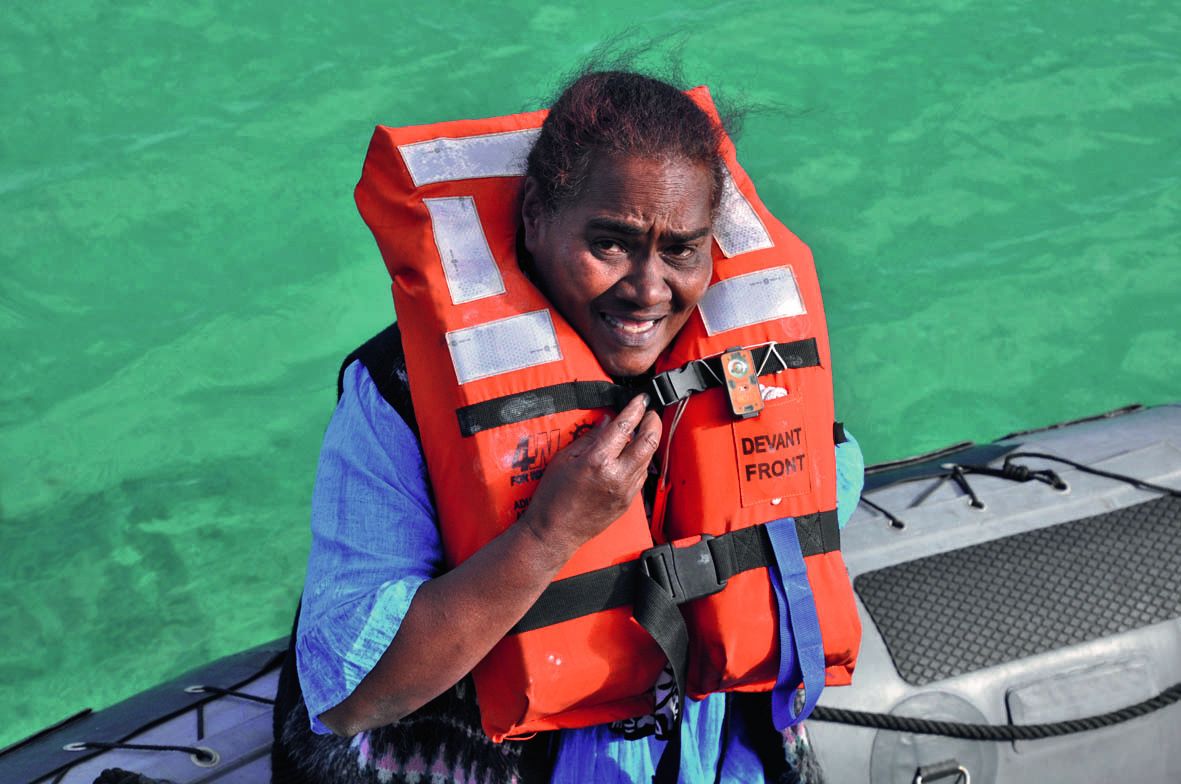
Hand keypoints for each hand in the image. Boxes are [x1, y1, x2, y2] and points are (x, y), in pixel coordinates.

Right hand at [520, 393, 660, 560]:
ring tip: (643, 431)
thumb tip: (607, 421)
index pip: (625, 427)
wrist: (554, 532)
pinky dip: (641, 460)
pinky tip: (633, 455)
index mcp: (597, 461)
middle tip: (650, 413)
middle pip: (648, 442)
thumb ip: (589, 438)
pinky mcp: (627, 502)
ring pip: (648, 459)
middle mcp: (616, 475)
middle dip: (653, 423)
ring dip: (649, 441)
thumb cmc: (552, 497)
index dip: (635, 409)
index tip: (641, 399)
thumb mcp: (563, 459)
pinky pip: (641, 475)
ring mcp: (624, 491)